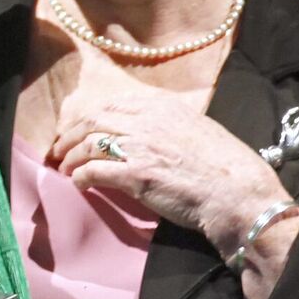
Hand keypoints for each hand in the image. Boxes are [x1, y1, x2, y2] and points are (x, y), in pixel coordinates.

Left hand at [48, 42, 287, 254]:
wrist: (238, 194)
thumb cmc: (226, 166)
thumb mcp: (198, 128)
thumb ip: (169, 124)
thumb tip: (149, 130)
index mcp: (162, 106)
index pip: (112, 104)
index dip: (90, 117)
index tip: (80, 128)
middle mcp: (146, 120)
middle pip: (93, 121)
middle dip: (70, 135)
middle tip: (60, 150)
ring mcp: (139, 146)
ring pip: (88, 145)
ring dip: (71, 157)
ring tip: (66, 169)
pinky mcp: (134, 175)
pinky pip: (94, 172)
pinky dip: (81, 178)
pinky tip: (80, 185)